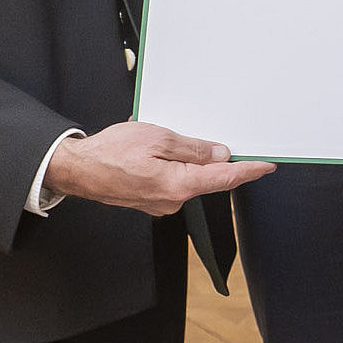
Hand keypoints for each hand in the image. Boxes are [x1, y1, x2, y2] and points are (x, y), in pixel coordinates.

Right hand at [47, 122, 271, 215]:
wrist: (76, 168)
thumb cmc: (110, 152)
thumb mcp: (158, 138)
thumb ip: (193, 149)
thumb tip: (220, 155)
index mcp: (178, 185)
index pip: (225, 179)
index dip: (249, 171)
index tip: (267, 166)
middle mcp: (172, 200)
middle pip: (209, 180)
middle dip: (217, 161)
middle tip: (222, 142)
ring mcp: (160, 203)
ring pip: (189, 180)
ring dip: (190, 162)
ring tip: (171, 141)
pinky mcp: (150, 200)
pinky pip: (173, 182)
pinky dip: (174, 168)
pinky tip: (161, 154)